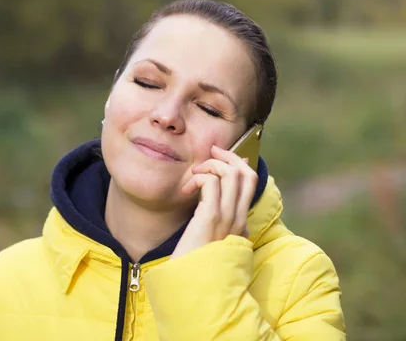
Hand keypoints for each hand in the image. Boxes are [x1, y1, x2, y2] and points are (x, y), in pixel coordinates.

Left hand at [170, 145, 257, 259]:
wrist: (191, 286)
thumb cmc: (195, 264)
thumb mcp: (211, 243)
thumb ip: (217, 227)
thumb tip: (213, 208)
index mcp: (240, 223)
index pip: (250, 183)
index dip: (238, 164)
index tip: (219, 157)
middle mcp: (238, 219)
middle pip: (246, 174)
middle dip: (229, 156)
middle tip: (210, 153)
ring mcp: (226, 219)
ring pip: (232, 175)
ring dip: (212, 165)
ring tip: (195, 174)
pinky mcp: (210, 219)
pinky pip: (211, 183)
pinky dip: (201, 177)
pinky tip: (188, 188)